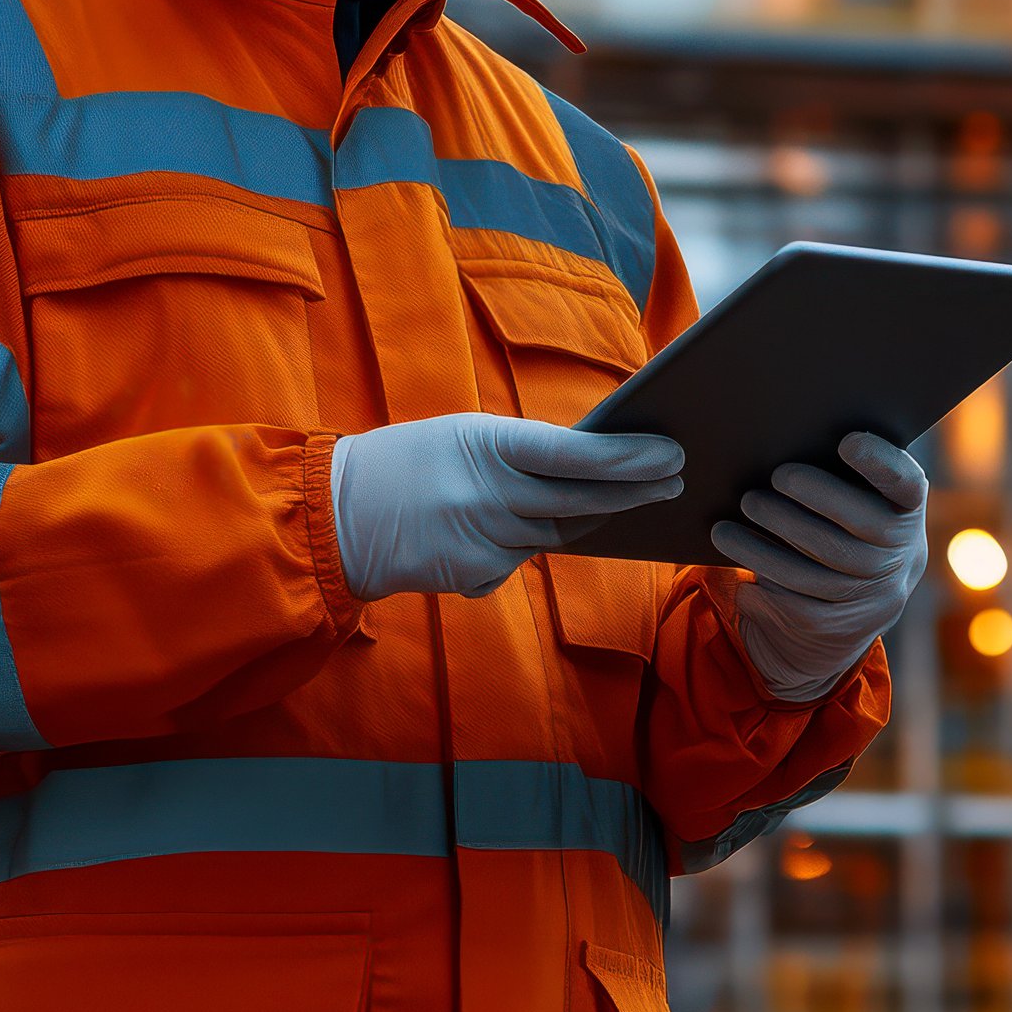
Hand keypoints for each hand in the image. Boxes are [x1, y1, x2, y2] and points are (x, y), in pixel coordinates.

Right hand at [328, 415, 682, 600]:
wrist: (336, 515)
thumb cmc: (407, 464)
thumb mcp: (462, 437)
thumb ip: (520, 454)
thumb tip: (589, 465)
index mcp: (484, 443)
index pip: (574, 453)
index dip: (629, 457)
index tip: (672, 453)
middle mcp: (486, 494)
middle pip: (579, 499)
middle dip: (635, 491)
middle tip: (675, 481)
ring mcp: (480, 539)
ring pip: (556, 533)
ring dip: (589, 516)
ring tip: (627, 500)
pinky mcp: (472, 574)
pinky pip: (520, 560)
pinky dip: (525, 544)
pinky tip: (508, 529)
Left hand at [713, 433, 929, 700]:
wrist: (864, 599)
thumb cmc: (846, 523)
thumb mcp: (859, 498)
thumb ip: (839, 474)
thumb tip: (781, 439)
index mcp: (908, 509)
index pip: (905, 483)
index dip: (880, 462)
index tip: (846, 441)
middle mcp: (903, 553)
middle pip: (856, 527)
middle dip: (805, 503)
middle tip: (759, 488)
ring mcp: (878, 594)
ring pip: (818, 573)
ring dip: (764, 551)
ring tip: (723, 530)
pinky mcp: (848, 627)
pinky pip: (802, 610)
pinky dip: (767, 593)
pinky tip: (740, 579)